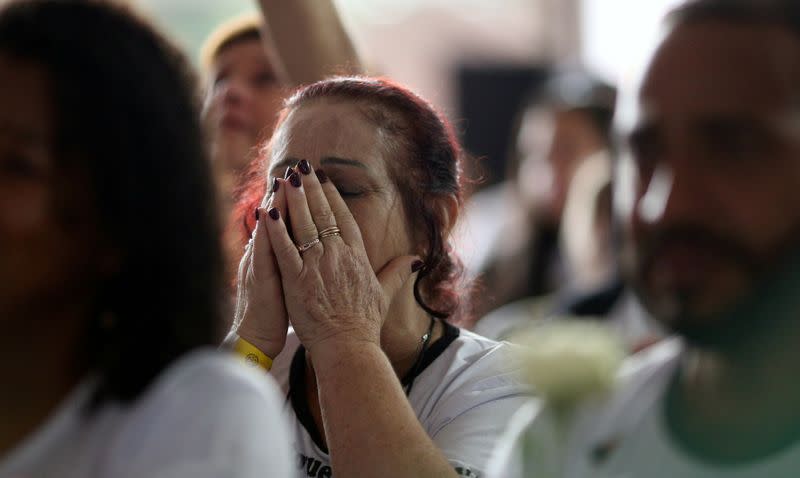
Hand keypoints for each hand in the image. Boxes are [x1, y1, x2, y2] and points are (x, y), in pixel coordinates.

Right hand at [232, 179, 289, 358]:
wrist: (255, 338)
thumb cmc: (275, 312)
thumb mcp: (288, 281)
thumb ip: (293, 258)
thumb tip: (303, 242)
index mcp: (278, 254)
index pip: (289, 222)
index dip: (299, 201)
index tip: (311, 179)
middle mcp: (266, 254)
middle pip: (278, 218)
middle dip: (288, 194)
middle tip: (297, 169)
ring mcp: (259, 263)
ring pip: (267, 229)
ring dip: (274, 205)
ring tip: (282, 182)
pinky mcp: (258, 278)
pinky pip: (260, 252)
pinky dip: (264, 233)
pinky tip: (265, 215)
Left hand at [262, 160, 419, 355]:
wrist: (349, 346)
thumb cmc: (365, 323)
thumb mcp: (385, 293)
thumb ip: (398, 272)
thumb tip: (416, 259)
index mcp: (357, 256)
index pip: (344, 218)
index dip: (332, 196)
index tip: (324, 178)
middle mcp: (338, 256)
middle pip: (323, 215)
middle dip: (311, 189)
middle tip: (302, 167)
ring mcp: (317, 266)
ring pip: (303, 225)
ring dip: (294, 200)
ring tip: (286, 178)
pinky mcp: (297, 280)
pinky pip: (284, 249)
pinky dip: (275, 230)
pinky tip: (267, 211)